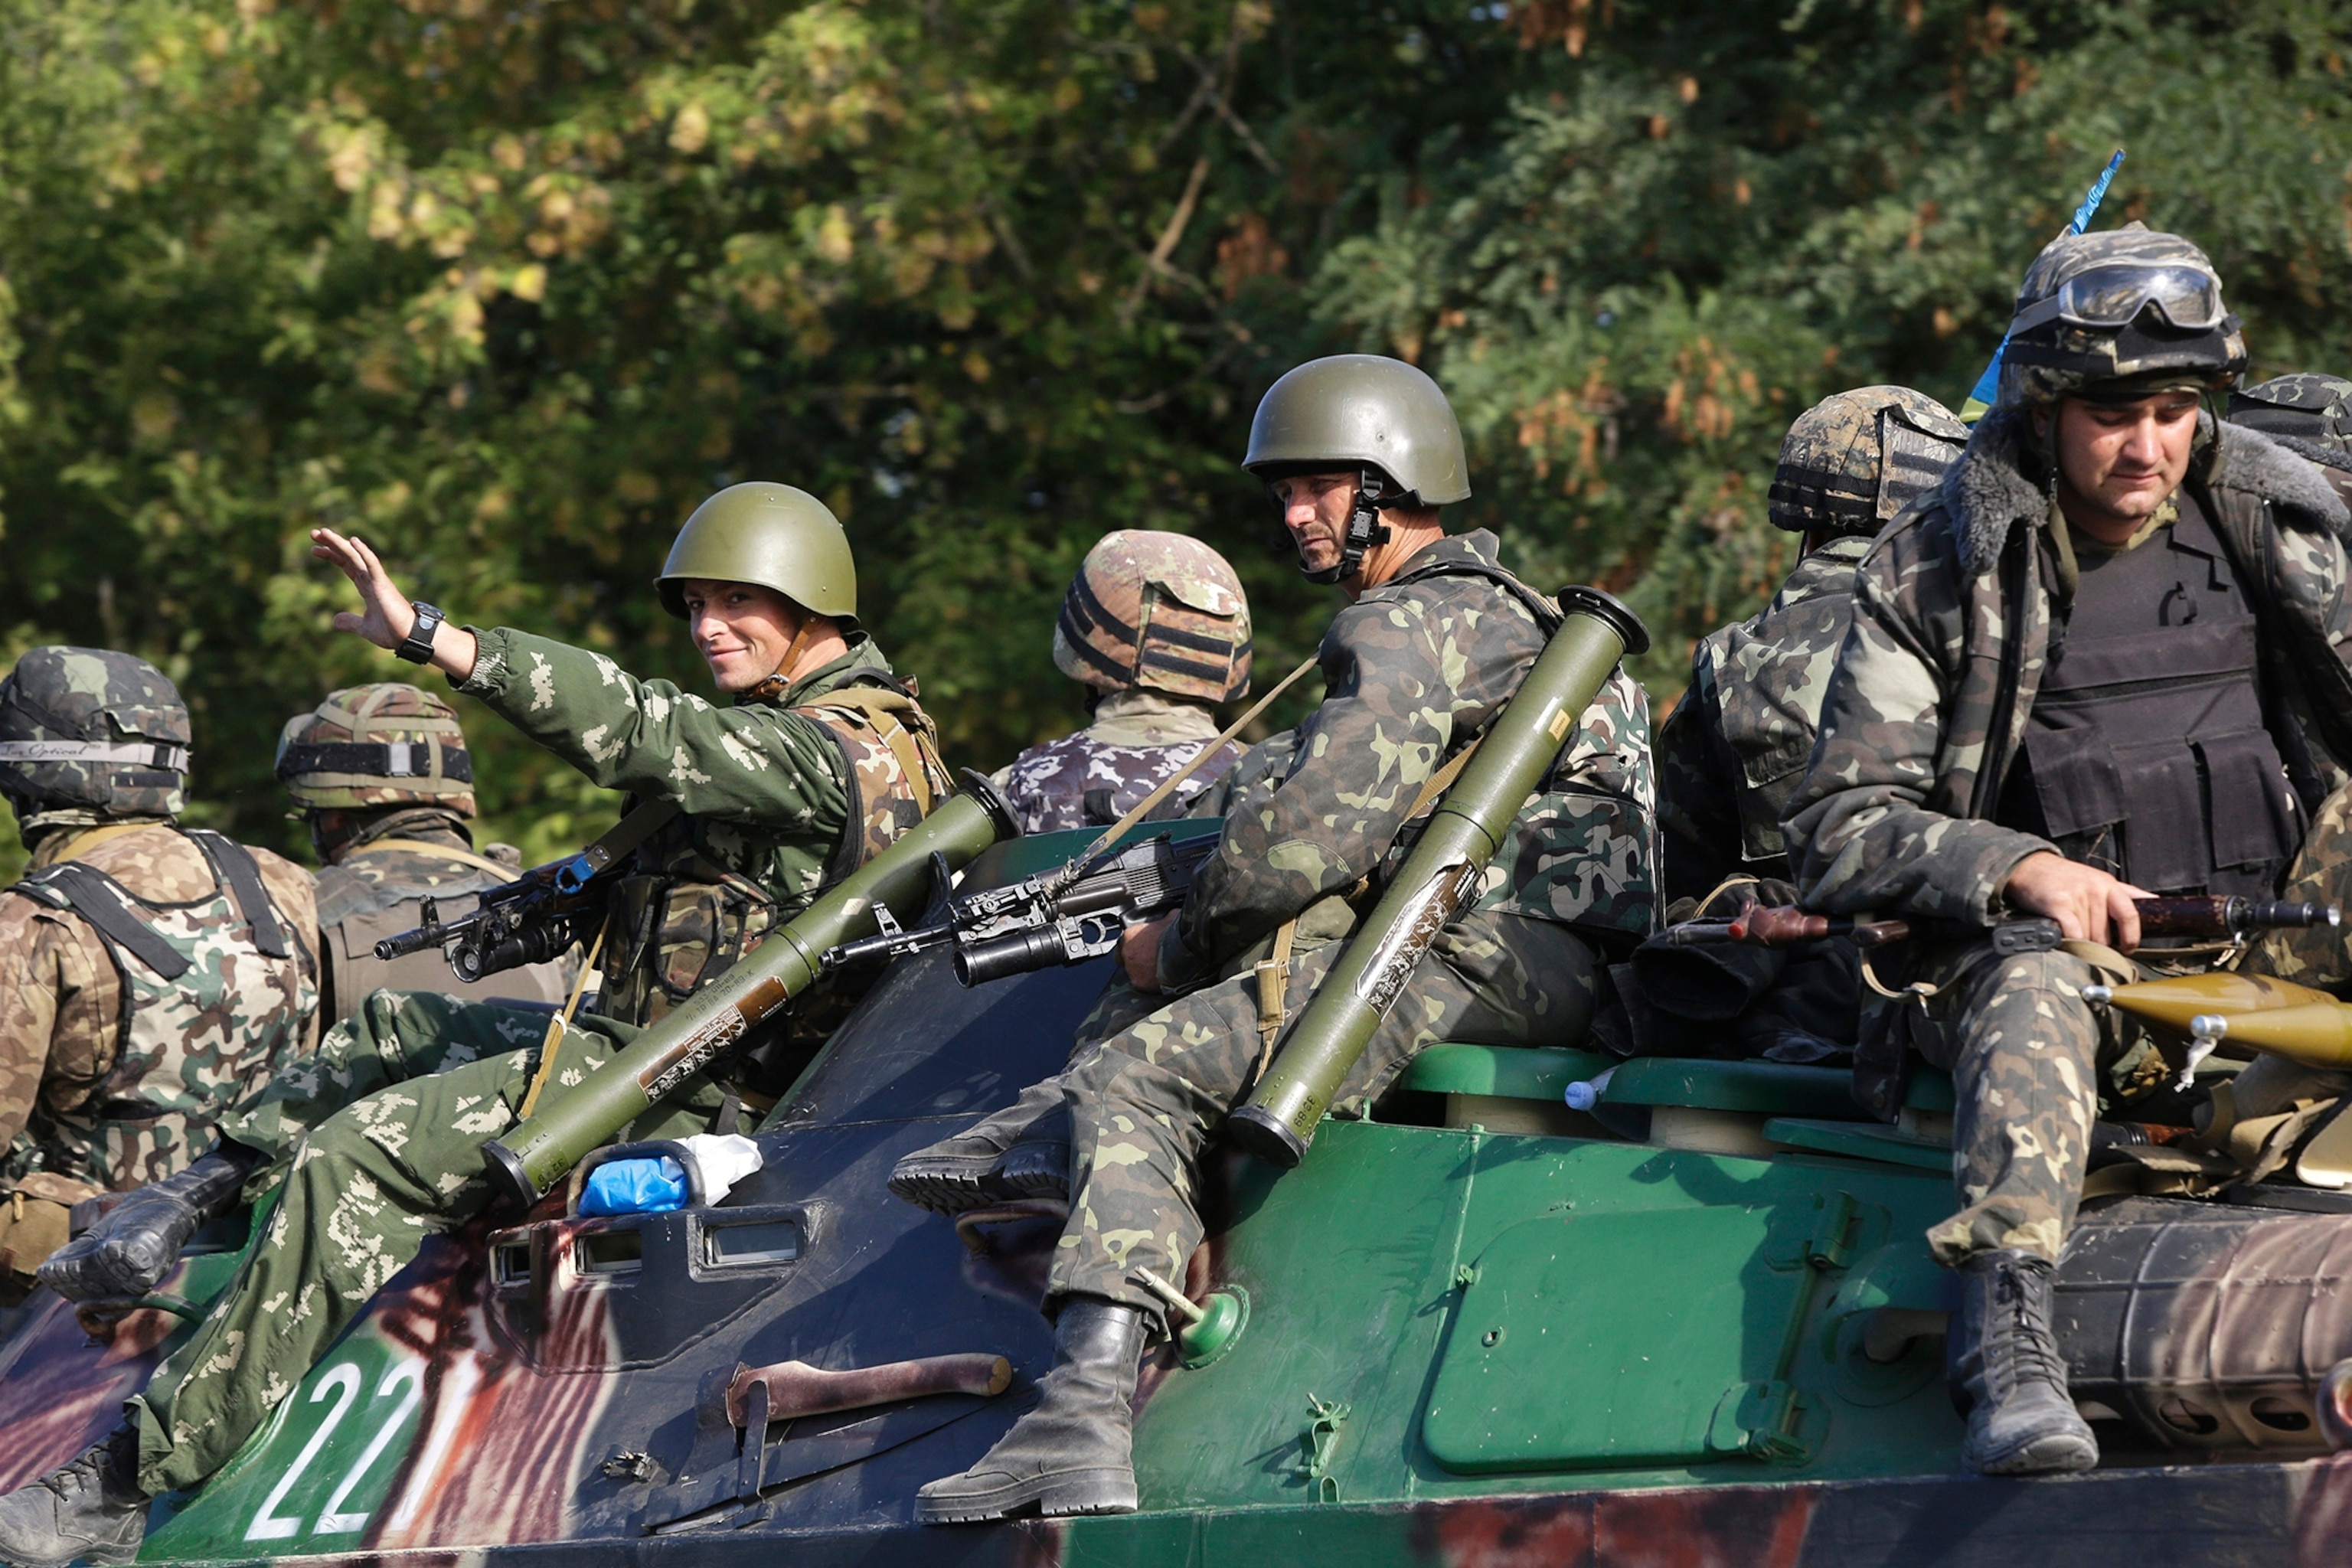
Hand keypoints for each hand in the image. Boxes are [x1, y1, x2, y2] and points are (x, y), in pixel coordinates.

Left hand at [310, 527, 413, 649]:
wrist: (408, 637)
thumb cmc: (392, 632)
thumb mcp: (364, 627)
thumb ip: (350, 622)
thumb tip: (334, 620)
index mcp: (367, 587)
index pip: (347, 565)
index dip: (332, 556)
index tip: (315, 549)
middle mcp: (371, 579)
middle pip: (348, 556)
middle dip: (331, 544)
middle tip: (313, 533)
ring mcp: (377, 580)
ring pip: (356, 556)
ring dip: (339, 544)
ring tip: (323, 532)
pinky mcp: (383, 585)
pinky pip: (372, 565)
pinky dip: (363, 552)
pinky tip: (353, 541)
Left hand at [1120, 913, 1174, 993]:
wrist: (1184, 949)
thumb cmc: (1178, 933)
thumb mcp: (1170, 918)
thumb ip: (1165, 918)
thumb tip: (1171, 916)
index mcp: (1130, 935)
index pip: (1123, 943)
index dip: (1134, 947)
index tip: (1143, 948)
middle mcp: (1127, 952)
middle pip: (1126, 960)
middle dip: (1137, 961)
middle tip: (1152, 961)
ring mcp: (1132, 969)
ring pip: (1134, 974)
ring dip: (1144, 973)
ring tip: (1160, 971)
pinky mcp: (1140, 983)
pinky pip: (1143, 985)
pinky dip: (1151, 984)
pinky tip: (1162, 979)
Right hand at [2002, 852, 2151, 951]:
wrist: (2030, 867)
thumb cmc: (2066, 877)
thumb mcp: (2099, 880)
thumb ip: (2126, 893)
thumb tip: (2155, 901)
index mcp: (2109, 885)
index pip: (2130, 915)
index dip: (2131, 937)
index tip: (2127, 949)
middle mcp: (2095, 890)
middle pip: (2105, 934)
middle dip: (2097, 943)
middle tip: (2086, 940)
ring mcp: (2077, 896)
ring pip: (2087, 937)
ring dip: (2080, 943)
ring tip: (2070, 934)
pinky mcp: (2058, 904)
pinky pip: (2072, 934)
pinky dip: (2069, 941)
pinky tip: (2064, 939)